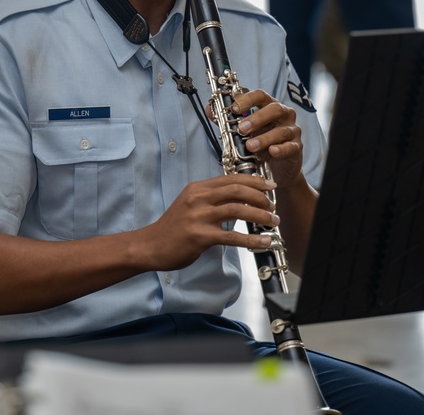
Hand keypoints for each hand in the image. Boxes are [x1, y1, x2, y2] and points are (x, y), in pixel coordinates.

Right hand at [139, 173, 279, 271]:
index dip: (254, 181)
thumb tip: (239, 200)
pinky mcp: (200, 236)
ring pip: (237, 209)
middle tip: (273, 205)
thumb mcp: (190, 204)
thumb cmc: (173, 228)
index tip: (270, 186)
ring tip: (272, 222)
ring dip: (260, 215)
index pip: (231, 178)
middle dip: (260, 196)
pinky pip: (231, 236)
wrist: (150, 245)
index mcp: (197, 188)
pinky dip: (251, 239)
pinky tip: (262, 241)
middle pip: (237, 190)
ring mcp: (198, 216)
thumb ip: (211, 199)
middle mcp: (198, 198)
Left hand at [228, 89, 303, 188]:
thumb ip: (227, 120)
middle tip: (242, 128)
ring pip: (281, 130)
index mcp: (269, 106)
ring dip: (264, 138)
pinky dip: (281, 149)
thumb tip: (209, 110)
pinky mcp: (297, 148)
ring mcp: (292, 131)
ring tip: (250, 146)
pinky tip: (272, 151)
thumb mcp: (244, 132)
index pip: (260, 95)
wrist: (277, 169)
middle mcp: (284, 115)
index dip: (247, 99)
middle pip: (274, 109)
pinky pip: (290, 147)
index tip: (234, 108)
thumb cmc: (261, 144)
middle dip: (257, 118)